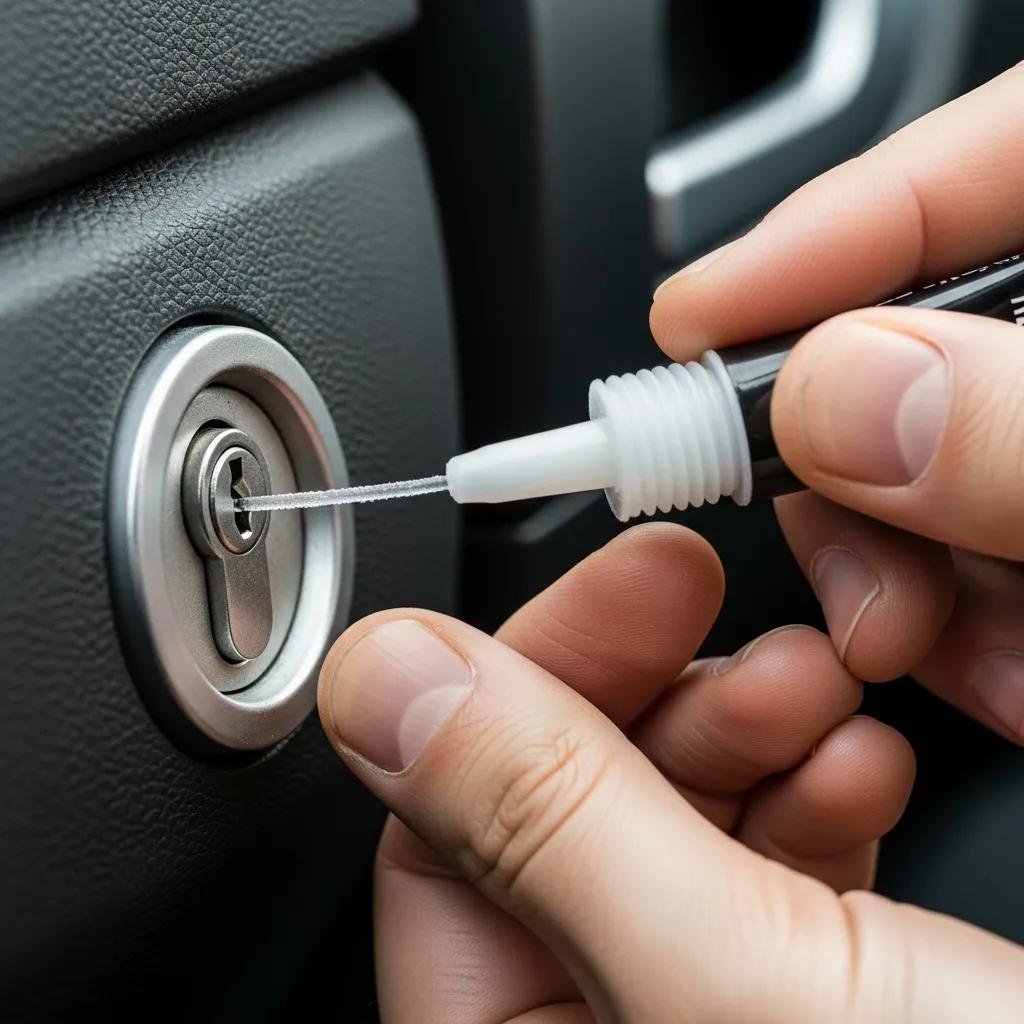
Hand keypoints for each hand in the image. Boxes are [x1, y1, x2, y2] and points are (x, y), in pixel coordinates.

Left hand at [318, 525, 1022, 1022]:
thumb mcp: (729, 982)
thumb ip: (543, 824)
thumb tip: (384, 675)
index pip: (438, 842)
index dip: (516, 687)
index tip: (607, 589)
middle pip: (562, 815)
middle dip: (652, 692)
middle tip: (714, 608)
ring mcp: (706, 1023)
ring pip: (674, 822)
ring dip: (747, 725)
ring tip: (825, 692)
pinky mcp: (810, 1001)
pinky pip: (770, 865)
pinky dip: (817, 787)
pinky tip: (868, 762)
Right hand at [652, 63, 1023, 741]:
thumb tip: (844, 393)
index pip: (988, 163)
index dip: (827, 231)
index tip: (700, 321)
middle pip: (926, 341)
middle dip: (852, 466)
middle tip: (844, 571)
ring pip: (936, 466)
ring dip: (902, 573)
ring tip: (924, 655)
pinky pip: (982, 547)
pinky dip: (959, 620)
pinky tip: (991, 678)